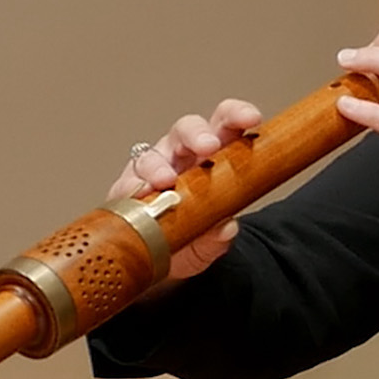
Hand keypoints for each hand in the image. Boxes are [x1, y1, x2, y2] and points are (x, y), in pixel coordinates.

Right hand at [117, 100, 263, 279]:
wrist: (168, 263)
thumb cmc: (196, 236)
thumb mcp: (214, 240)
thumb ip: (222, 235)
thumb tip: (227, 227)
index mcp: (212, 155)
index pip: (225, 124)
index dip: (237, 115)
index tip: (251, 118)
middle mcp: (181, 154)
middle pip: (187, 129)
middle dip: (198, 135)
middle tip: (208, 147)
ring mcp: (152, 168)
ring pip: (152, 155)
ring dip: (159, 165)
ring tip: (166, 180)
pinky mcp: (126, 190)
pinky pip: (126, 184)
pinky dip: (131, 188)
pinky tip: (139, 195)